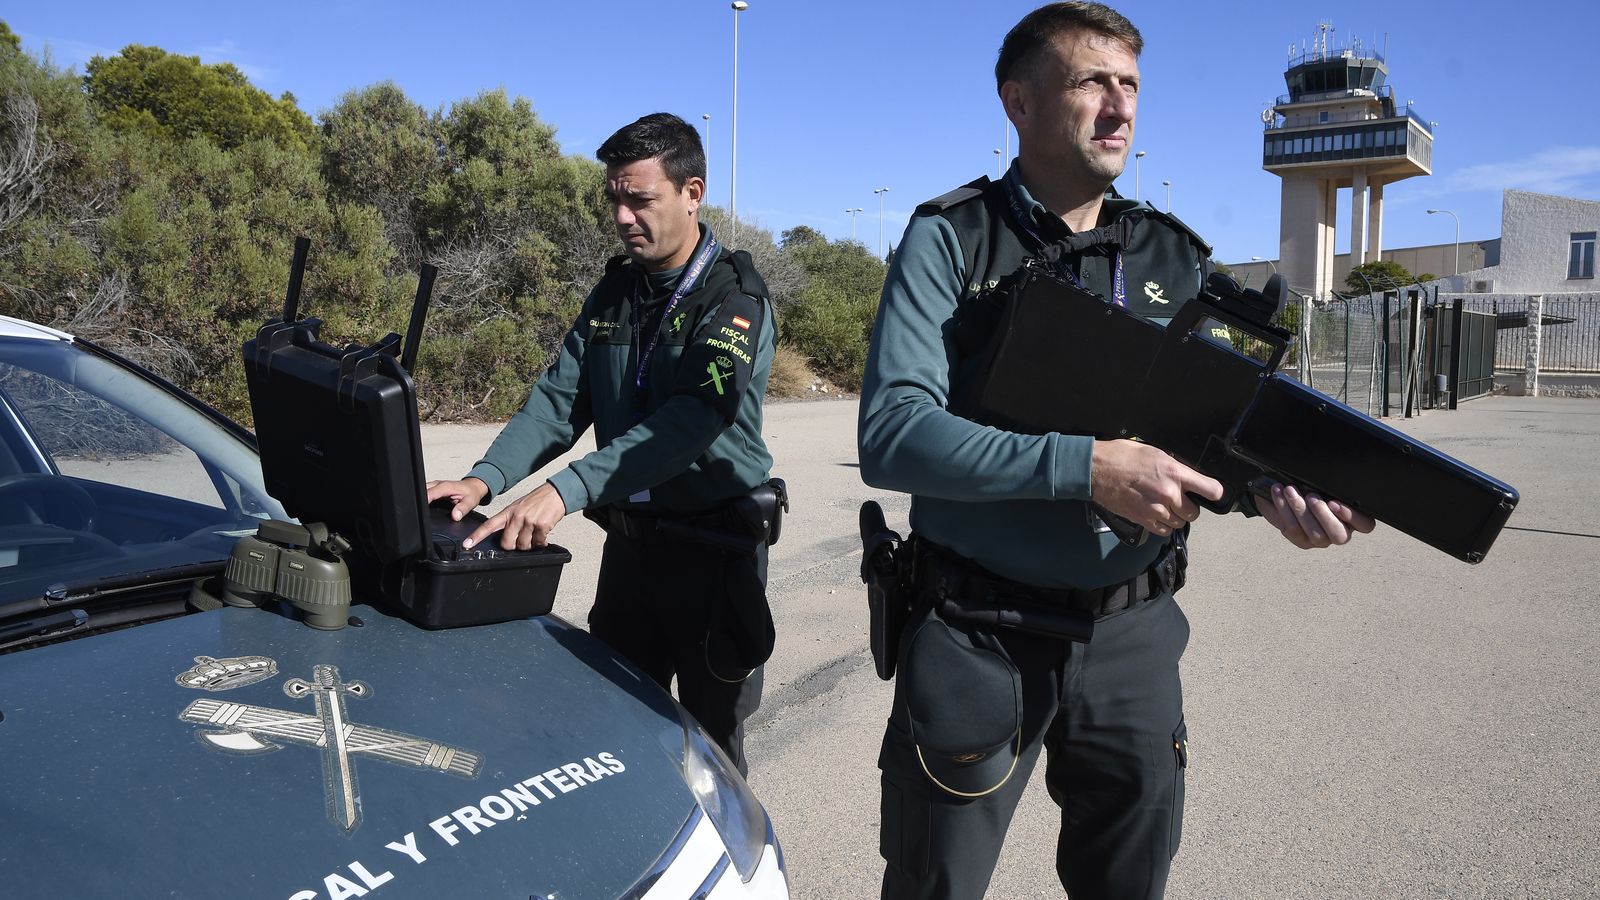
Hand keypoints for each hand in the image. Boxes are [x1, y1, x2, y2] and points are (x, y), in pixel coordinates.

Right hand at [425, 477, 488, 522]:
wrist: (472, 487)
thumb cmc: (471, 492)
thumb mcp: (471, 501)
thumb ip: (463, 509)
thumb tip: (455, 516)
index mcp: (445, 487)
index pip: (429, 493)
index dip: (424, 502)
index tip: (421, 511)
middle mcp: (437, 485)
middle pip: (422, 491)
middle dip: (419, 502)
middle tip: (420, 514)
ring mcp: (434, 486)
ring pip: (421, 491)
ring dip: (420, 500)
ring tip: (421, 512)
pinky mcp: (433, 489)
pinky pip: (424, 493)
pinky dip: (423, 500)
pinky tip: (425, 508)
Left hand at [463, 481, 566, 550]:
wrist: (556, 493)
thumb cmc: (538, 501)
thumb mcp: (519, 507)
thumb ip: (511, 521)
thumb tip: (508, 538)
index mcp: (508, 512)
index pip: (489, 525)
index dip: (477, 536)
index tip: (468, 544)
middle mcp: (516, 516)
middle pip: (507, 543)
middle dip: (513, 547)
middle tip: (521, 541)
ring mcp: (528, 521)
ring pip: (523, 546)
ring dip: (530, 545)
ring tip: (535, 535)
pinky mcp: (540, 525)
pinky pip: (538, 543)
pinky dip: (541, 542)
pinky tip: (543, 535)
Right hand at [1090, 440, 1223, 536]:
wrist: (1096, 470)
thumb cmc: (1121, 456)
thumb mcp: (1154, 453)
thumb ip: (1174, 467)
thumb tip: (1187, 477)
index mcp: (1174, 473)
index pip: (1211, 489)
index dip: (1214, 492)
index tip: (1212, 493)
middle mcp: (1169, 493)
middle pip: (1194, 512)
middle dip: (1188, 506)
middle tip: (1178, 498)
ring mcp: (1156, 510)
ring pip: (1179, 523)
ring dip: (1175, 516)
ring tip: (1163, 505)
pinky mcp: (1143, 520)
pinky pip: (1164, 531)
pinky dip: (1163, 525)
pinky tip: (1155, 513)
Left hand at [1256, 481, 1376, 548]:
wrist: (1289, 494)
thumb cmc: (1314, 486)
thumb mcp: (1325, 483)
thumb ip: (1330, 483)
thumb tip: (1334, 472)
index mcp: (1354, 518)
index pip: (1365, 524)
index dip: (1352, 516)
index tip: (1334, 502)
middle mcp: (1340, 532)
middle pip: (1339, 535)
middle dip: (1322, 514)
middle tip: (1310, 496)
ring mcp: (1321, 540)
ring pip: (1315, 534)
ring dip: (1299, 510)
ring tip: (1289, 490)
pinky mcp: (1301, 541)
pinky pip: (1293, 531)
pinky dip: (1283, 510)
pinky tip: (1278, 494)